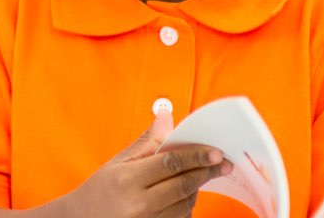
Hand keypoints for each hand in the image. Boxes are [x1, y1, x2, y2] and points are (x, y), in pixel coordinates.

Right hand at [52, 108, 232, 216]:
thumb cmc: (100, 191)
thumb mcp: (118, 162)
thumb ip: (147, 142)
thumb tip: (166, 116)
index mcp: (127, 180)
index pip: (170, 163)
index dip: (196, 155)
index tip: (215, 151)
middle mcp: (138, 204)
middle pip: (183, 185)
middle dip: (206, 172)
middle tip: (223, 163)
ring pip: (185, 204)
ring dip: (195, 189)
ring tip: (198, 177)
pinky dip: (186, 206)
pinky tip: (182, 196)